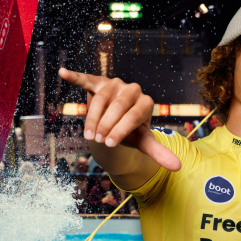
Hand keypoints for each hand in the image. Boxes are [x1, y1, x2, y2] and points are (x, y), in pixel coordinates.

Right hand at [59, 68, 180, 171]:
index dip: (120, 130)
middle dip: (107, 124)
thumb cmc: (131, 132)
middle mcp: (132, 89)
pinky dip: (75, 76)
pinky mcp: (99, 82)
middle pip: (118, 104)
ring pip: (101, 98)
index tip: (110, 145)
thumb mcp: (144, 142)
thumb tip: (177, 167)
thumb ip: (159, 152)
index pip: (133, 115)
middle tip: (99, 141)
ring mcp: (115, 84)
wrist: (117, 122)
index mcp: (146, 102)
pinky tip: (62, 72)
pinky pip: (87, 79)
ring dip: (93, 117)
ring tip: (89, 135)